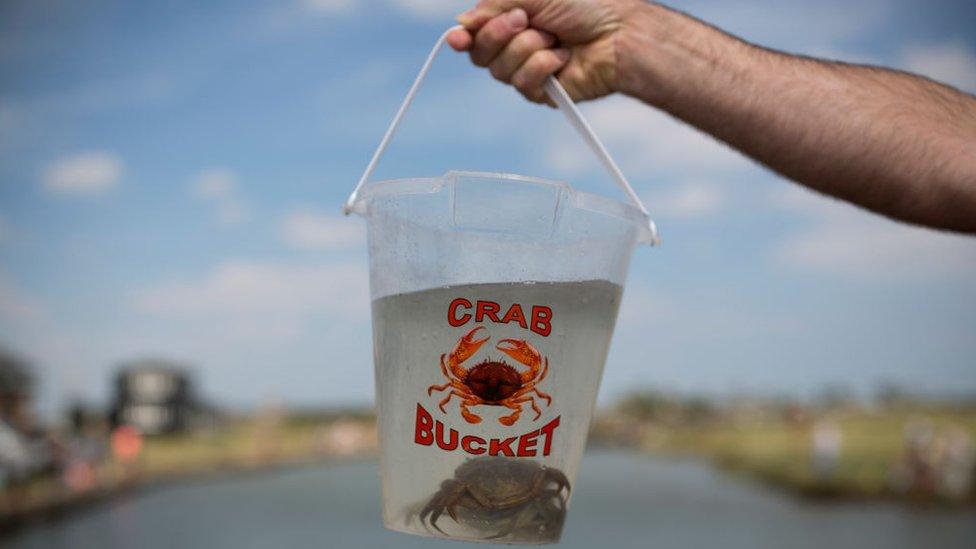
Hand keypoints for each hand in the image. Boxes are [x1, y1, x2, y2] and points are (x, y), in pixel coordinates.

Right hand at [447, 0, 643, 103]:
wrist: (617, 32)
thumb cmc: (583, 7)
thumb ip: (493, 6)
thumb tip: (462, 23)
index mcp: (509, 22)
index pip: (473, 35)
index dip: (461, 38)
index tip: (458, 38)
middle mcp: (514, 48)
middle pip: (480, 55)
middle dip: (500, 33)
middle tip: (526, 19)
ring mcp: (527, 72)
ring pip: (501, 71)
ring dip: (529, 48)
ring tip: (554, 38)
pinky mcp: (542, 93)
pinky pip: (524, 84)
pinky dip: (544, 65)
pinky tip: (563, 58)